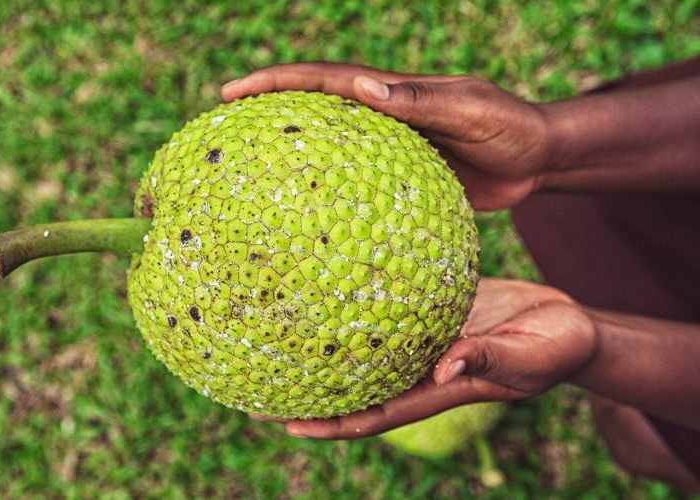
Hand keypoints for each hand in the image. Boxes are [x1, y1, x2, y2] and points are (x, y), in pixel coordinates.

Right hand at [222, 63, 549, 209]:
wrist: (537, 158)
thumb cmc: (510, 126)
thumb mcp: (471, 108)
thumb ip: (422, 100)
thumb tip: (364, 86)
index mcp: (390, 93)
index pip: (322, 80)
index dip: (275, 83)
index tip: (230, 93)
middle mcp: (381, 118)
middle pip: (313, 113)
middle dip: (266, 117)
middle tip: (221, 135)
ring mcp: (388, 150)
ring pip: (328, 152)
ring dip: (290, 159)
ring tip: (249, 182)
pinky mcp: (400, 181)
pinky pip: (355, 188)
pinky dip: (327, 197)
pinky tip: (308, 225)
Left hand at [255, 278, 596, 438]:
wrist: (568, 322)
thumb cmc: (555, 347)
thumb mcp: (528, 356)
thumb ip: (488, 360)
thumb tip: (444, 368)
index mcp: (437, 389)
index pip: (373, 413)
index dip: (330, 423)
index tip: (285, 422)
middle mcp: (420, 367)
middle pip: (354, 384)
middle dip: (309, 390)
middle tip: (257, 383)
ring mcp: (422, 338)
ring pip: (364, 347)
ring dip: (325, 346)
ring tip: (278, 333)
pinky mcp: (431, 309)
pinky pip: (385, 309)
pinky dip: (357, 306)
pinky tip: (330, 284)